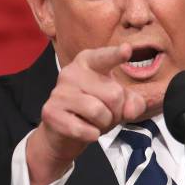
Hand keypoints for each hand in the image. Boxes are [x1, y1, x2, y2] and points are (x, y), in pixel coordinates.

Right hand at [26, 43, 145, 184]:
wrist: (64, 133)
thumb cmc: (94, 111)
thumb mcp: (119, 103)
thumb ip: (133, 103)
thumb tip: (129, 111)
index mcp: (89, 61)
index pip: (105, 58)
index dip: (116, 55)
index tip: (127, 50)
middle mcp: (72, 72)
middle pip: (114, 94)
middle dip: (116, 112)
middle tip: (105, 114)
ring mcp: (59, 91)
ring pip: (98, 111)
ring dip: (104, 124)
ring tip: (94, 122)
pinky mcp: (50, 111)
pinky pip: (83, 129)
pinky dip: (91, 135)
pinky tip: (85, 131)